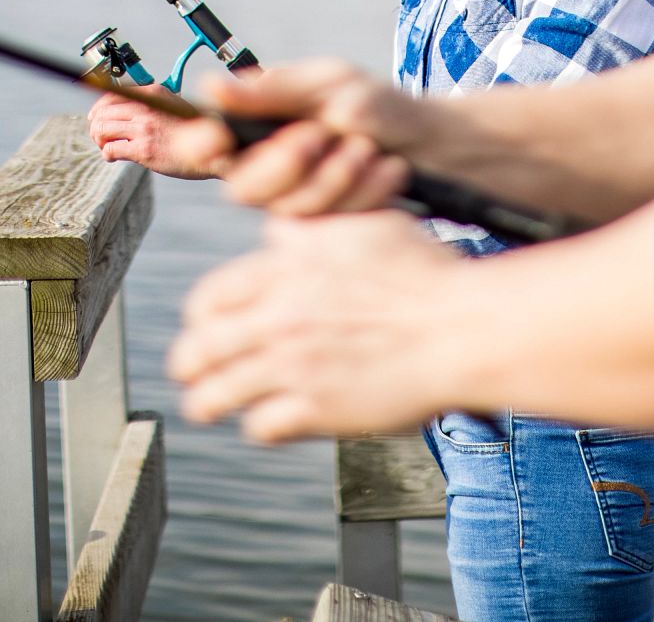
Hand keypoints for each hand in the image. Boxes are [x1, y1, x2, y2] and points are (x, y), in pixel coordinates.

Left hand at [87, 87, 200, 176]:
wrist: (214, 151)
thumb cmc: (194, 131)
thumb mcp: (173, 104)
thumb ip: (151, 103)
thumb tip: (125, 109)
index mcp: (154, 93)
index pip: (113, 93)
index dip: (99, 107)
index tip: (95, 116)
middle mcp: (147, 107)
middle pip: (103, 112)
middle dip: (96, 125)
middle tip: (100, 136)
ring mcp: (145, 128)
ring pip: (102, 129)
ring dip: (99, 140)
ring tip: (106, 146)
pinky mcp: (143, 149)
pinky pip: (111, 149)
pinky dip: (107, 154)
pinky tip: (114, 157)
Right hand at [166, 60, 417, 215]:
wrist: (432, 141)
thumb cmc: (374, 104)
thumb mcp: (330, 82)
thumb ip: (275, 90)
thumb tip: (212, 86)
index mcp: (255, 128)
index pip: (206, 144)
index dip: (199, 145)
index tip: (217, 138)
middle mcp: (267, 170)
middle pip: (242, 188)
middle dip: (284, 164)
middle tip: (322, 134)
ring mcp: (297, 202)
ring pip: (290, 208)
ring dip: (335, 174)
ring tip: (368, 147)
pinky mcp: (329, 227)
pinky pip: (332, 222)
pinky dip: (366, 190)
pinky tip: (389, 168)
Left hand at [166, 211, 464, 439]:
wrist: (462, 327)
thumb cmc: (426, 273)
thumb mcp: (363, 225)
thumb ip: (311, 228)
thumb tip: (279, 229)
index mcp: (284, 269)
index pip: (205, 300)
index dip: (201, 318)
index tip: (209, 328)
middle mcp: (278, 318)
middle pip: (194, 352)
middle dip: (192, 365)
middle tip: (198, 373)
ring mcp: (293, 366)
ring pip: (212, 397)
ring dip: (213, 402)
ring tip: (215, 405)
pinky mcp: (316, 409)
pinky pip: (260, 428)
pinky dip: (266, 424)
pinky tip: (280, 417)